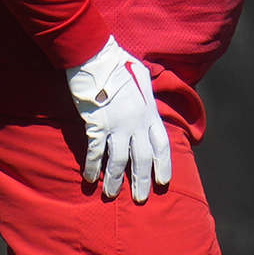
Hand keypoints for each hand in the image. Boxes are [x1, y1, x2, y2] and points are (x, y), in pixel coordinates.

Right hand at [65, 37, 170, 201]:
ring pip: (119, 161)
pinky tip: (90, 179)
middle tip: (141, 199)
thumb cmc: (118, 62)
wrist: (95, 56)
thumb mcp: (142, 77)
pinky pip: (95, 152)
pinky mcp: (96, 125)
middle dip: (142, 181)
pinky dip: (93, 167)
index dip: (163, 165)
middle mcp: (136, 122)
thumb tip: (150, 103)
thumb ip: (147, 94)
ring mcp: (116, 125)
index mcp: (149, 111)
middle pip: (143, 158)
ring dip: (116, 180)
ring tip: (112, 195)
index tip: (163, 182)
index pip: (161, 145)